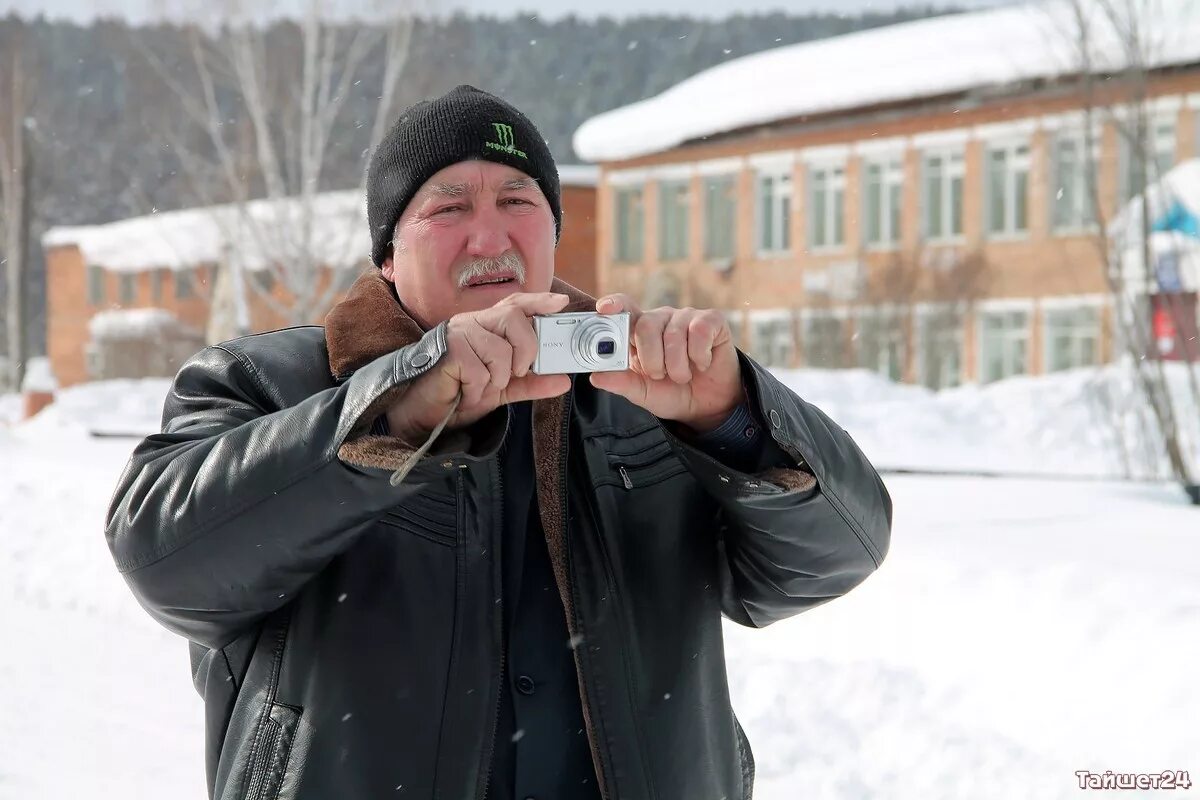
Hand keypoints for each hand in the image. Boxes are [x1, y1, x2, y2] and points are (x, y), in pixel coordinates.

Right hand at [386, 292, 572, 443]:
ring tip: (480, 387)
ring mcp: (459, 334)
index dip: (539, 301)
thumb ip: (531, 383)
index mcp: (487, 326)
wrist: (423, 412)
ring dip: (497, 378)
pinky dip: (478, 390)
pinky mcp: (448, 351)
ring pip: (500, 349)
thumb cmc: (459, 392)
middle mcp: (473, 323)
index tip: (561, 303)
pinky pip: (480, 371)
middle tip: (518, 372)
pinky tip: (465, 392)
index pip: (516, 304)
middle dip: (526, 349)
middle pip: (514, 318)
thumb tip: (563, 380)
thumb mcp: (502, 389)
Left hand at [588, 294, 742, 433]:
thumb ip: (621, 383)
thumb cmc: (672, 393)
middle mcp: (662, 319)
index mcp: (640, 332)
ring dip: (677, 365)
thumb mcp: (642, 392)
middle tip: (660, 375)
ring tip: (682, 376)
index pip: (625, 307)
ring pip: (674, 333)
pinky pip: (699, 332)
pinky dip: (699, 356)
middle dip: (652, 359)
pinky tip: (701, 364)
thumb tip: (595, 376)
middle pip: (646, 324)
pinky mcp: (712, 321)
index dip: (615, 304)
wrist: (708, 406)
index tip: (603, 309)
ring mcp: (687, 318)